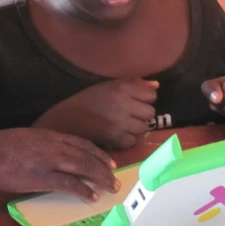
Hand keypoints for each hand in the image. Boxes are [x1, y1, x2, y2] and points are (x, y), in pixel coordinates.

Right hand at [0, 128, 119, 200]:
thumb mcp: (24, 138)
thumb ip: (41, 144)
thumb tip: (53, 154)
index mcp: (47, 135)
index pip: (80, 142)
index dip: (97, 153)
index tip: (108, 162)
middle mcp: (52, 145)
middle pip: (86, 155)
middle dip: (103, 167)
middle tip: (115, 178)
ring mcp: (47, 160)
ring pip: (82, 167)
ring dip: (99, 178)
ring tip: (110, 187)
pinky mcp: (41, 177)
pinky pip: (68, 183)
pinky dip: (82, 189)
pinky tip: (90, 196)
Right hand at [33, 78, 158, 149]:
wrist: (67, 119)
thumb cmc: (88, 99)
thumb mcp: (108, 86)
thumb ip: (133, 84)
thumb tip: (156, 85)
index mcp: (120, 88)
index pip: (150, 94)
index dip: (145, 98)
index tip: (135, 100)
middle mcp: (122, 104)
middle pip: (150, 112)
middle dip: (142, 113)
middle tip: (130, 113)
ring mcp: (120, 123)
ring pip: (144, 128)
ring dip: (137, 127)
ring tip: (125, 124)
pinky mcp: (115, 139)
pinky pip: (134, 141)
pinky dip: (129, 138)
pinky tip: (120, 133)